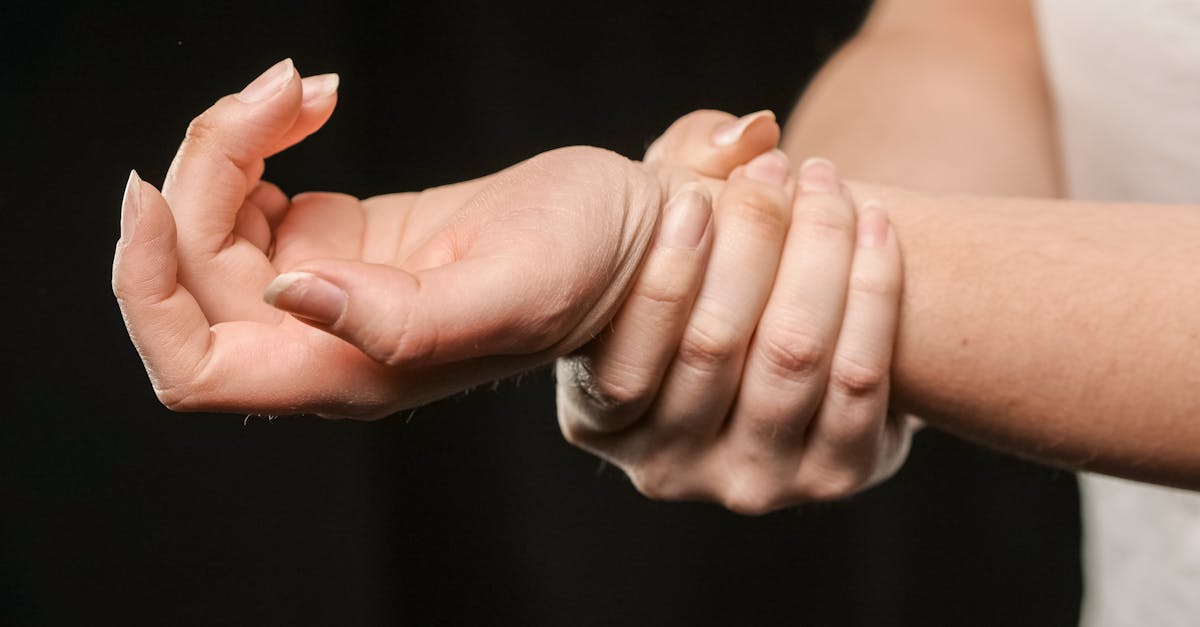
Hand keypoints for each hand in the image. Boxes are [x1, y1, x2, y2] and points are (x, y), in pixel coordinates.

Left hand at [112, 60, 777, 419]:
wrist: (627, 229)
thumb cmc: (593, 266)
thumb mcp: (514, 289)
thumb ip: (405, 320)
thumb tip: (290, 295)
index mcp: (354, 374)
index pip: (194, 367)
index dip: (146, 290)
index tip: (152, 192)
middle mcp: (325, 342)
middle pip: (187, 275)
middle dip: (202, 171)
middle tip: (280, 91)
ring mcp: (324, 290)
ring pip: (207, 227)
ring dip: (229, 142)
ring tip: (302, 89)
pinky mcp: (335, 241)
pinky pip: (245, 192)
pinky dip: (257, 138)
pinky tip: (311, 108)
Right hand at [557, 112, 914, 513]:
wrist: (778, 340)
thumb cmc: (698, 274)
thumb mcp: (659, 230)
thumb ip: (678, 171)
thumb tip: (749, 132)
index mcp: (598, 423)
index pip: (623, 367)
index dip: (665, 273)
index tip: (696, 197)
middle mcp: (667, 470)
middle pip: (713, 347)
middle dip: (752, 238)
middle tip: (776, 169)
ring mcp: (754, 482)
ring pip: (793, 356)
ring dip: (818, 250)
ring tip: (826, 182)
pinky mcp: (837, 476)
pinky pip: (861, 378)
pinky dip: (873, 290)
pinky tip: (875, 225)